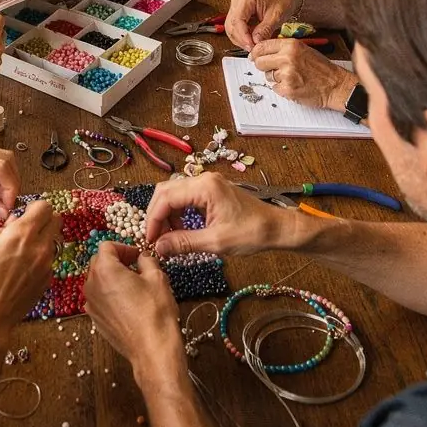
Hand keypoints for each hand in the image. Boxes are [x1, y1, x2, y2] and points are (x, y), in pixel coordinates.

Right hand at [0, 199, 59, 333]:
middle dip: (44, 221)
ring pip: (52, 243)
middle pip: (56, 221)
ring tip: (21, 253)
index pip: (44, 207)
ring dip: (42, 242)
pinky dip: (39, 261)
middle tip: (28, 228)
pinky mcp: (47, 282)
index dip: (35, 208)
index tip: (26, 213)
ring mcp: (46, 266)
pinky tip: (22, 271)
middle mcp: (40, 247)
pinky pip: (48, 262)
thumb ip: (2, 232)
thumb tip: (12, 224)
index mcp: (22, 233)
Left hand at [85, 243, 184, 381]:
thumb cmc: (154, 313)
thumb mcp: (157, 277)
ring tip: (134, 286)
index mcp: (105, 270)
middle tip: (136, 267)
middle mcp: (92, 286)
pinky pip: (99, 299)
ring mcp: (91, 304)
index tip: (138, 255)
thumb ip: (147, 260)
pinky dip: (110, 295)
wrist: (152, 348)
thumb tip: (143, 257)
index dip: (125, 247)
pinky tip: (129, 303)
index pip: (107, 246)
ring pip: (98, 281)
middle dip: (117, 261)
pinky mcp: (95, 319)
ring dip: (113, 278)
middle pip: (99, 262)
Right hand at [145, 173, 281, 257]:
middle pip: (166, 192)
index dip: (153, 220)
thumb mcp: (216, 241)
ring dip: (167, 214)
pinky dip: (178, 213)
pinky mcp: (212, 190)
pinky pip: (186, 197)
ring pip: (174, 194)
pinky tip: (182, 230)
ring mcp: (208, 183)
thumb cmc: (252, 233)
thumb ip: (184, 242)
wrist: (277, 228)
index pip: (166, 198)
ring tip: (169, 237)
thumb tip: (158, 247)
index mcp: (204, 187)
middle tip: (155, 239)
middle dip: (156, 215)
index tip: (149, 240)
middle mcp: (204, 179)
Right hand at [224, 0, 301, 50]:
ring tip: (253, 45)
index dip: (243, 36)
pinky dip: (241, 37)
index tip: (251, 46)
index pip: (238, 20)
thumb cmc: (282, 1)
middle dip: (241, 40)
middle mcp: (238, 1)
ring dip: (240, 40)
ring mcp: (236, 7)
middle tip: (253, 49)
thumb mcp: (276, 16)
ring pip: (231, 29)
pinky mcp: (237, 13)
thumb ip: (265, 30)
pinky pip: (234, 29)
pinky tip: (251, 40)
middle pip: (231, 25)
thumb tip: (255, 42)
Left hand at [250, 40, 351, 108]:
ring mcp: (287, 74)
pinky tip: (294, 85)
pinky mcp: (288, 89)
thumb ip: (283, 48)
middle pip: (259, 62)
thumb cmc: (321, 68)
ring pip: (267, 76)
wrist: (335, 85)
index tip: (254, 56)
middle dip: (263, 66)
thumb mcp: (303, 50)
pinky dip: (282, 88)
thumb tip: (262, 51)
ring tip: (292, 77)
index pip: (261, 46)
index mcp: (291, 45)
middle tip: (272, 69)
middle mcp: (287, 58)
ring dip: (276, 78)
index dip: (256, 53)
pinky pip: (275, 88)